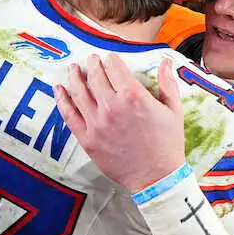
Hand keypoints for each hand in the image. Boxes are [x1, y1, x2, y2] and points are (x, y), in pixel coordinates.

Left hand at [55, 54, 186, 192]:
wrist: (157, 177)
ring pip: (79, 93)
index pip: (115, 68)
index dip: (111, 59)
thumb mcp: (174, 110)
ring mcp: (97, 123)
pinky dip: (62, 100)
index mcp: (134, 96)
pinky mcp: (87, 139)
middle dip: (92, 64)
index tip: (109, 57)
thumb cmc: (168, 144)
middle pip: (95, 77)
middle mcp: (112, 106)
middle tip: (91, 59)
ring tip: (72, 69)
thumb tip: (166, 61)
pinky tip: (59, 90)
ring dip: (74, 77)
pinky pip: (69, 115)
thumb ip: (168, 83)